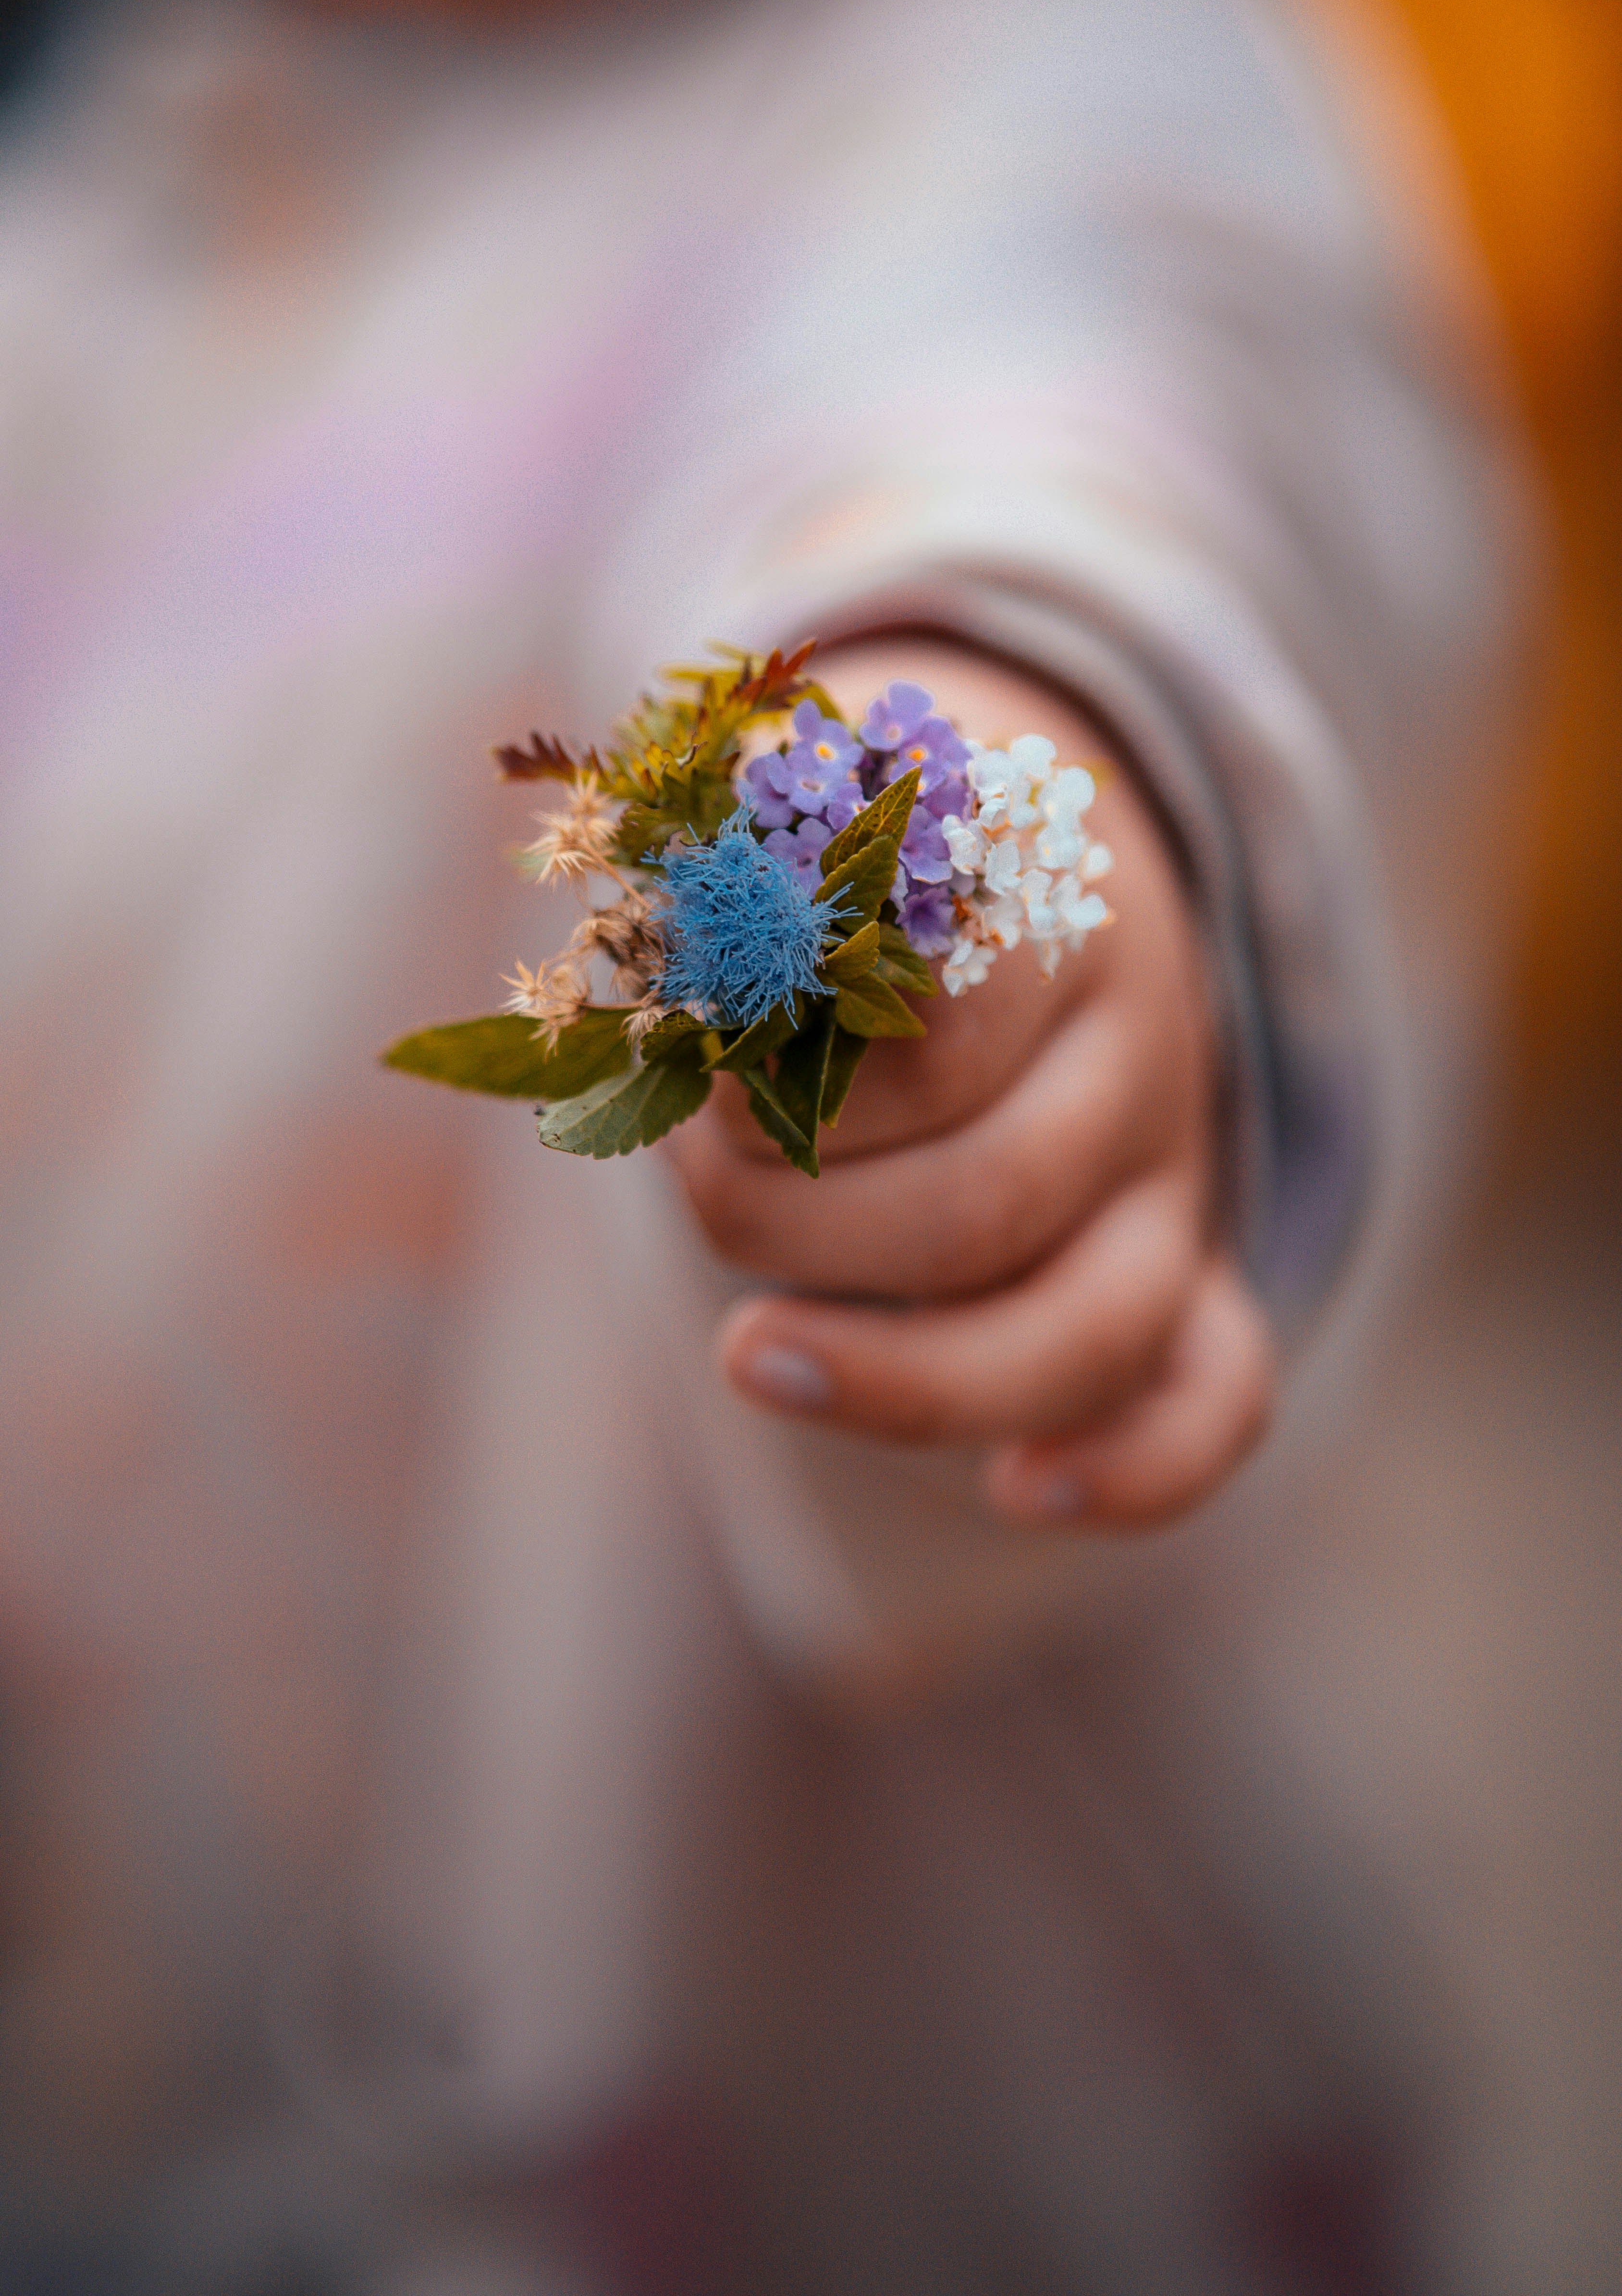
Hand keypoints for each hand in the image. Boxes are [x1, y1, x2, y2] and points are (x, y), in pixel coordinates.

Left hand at [668, 640, 1275, 1528]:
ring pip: (1094, 1325)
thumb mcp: (788, 801)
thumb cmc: (846, 844)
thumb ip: (735, 846)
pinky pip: (1216, 1398)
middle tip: (694, 1178)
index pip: (940, 1033)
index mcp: (1049, 908)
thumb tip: (684, 927)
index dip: (786, 1076)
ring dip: (906, 1373)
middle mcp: (1137, 1047)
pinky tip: (1021, 1494)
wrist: (1005, 844)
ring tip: (748, 1356)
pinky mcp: (1186, 1272)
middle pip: (989, 1200)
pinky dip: (1137, 1466)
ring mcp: (1175, 1175)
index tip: (686, 1060)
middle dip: (797, 1225)